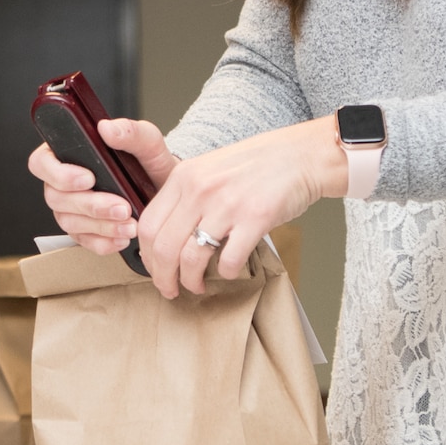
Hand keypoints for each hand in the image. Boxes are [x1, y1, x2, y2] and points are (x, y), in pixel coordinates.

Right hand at [29, 117, 177, 255]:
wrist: (164, 192)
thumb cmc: (149, 164)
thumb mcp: (147, 143)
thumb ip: (130, 131)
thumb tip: (107, 128)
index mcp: (67, 153)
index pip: (41, 162)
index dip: (58, 173)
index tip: (88, 178)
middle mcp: (62, 182)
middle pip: (56, 197)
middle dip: (90, 205)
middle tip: (121, 207)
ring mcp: (69, 209)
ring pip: (69, 222)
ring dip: (100, 225)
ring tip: (130, 223)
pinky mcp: (82, 231)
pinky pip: (83, 241)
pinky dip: (103, 241)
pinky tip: (123, 236)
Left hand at [136, 116, 345, 298]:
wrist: (298, 155)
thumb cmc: (255, 165)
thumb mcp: (207, 169)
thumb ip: (184, 196)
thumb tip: (165, 236)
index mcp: (183, 176)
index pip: (148, 225)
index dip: (147, 256)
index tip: (154, 270)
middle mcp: (200, 189)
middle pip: (164, 247)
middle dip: (163, 278)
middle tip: (170, 289)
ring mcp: (227, 204)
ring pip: (191, 258)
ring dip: (191, 281)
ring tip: (197, 285)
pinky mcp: (255, 218)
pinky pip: (230, 260)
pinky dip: (226, 273)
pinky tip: (229, 271)